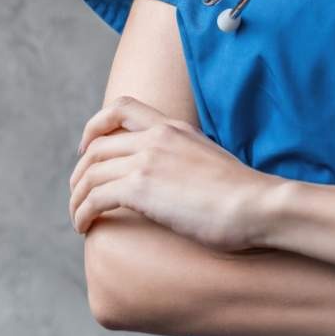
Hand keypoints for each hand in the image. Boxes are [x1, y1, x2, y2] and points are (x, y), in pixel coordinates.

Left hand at [68, 95, 278, 251]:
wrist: (257, 206)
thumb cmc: (244, 195)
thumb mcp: (211, 161)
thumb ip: (188, 160)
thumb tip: (178, 179)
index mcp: (173, 127)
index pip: (121, 108)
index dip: (95, 125)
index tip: (86, 148)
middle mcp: (156, 137)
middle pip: (97, 145)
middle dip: (80, 170)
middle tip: (77, 192)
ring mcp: (147, 160)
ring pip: (90, 172)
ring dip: (77, 197)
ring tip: (78, 217)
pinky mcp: (140, 188)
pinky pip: (95, 197)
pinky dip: (83, 212)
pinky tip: (85, 227)